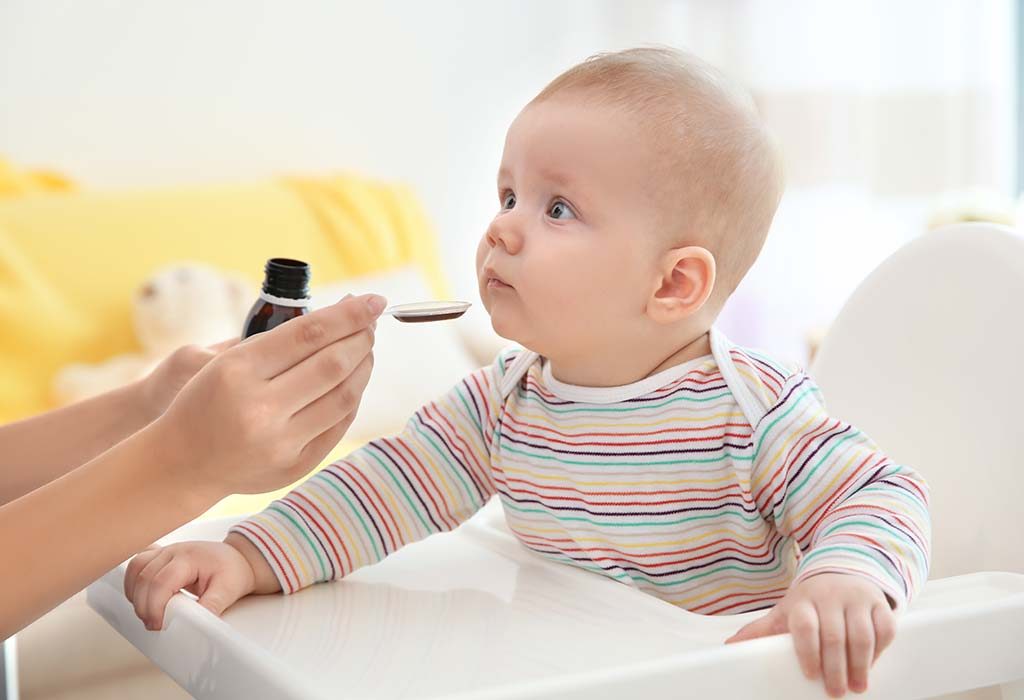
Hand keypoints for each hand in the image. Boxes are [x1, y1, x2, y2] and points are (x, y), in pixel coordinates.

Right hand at [124, 536, 270, 629]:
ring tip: (148, 613)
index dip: (155, 607)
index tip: (159, 625)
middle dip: (144, 605)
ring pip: (136, 569)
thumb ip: (211, 606)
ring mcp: (165, 551)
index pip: (161, 582)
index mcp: (189, 558)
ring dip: (135, 593)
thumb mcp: (227, 590)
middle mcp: (174, 551)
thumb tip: (196, 625)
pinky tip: (141, 597)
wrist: (238, 559)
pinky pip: (137, 565)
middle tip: (154, 624)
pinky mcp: (160, 555)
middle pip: (144, 577)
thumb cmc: (233, 571)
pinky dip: (134, 582)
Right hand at [145, 293, 384, 500]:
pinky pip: (339, 425)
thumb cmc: (205, 401)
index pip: (309, 333)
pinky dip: (353, 397)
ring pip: (344, 396)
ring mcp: (280, 442)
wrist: (182, 464)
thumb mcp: (221, 361)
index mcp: (237, 371)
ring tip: (366, 347)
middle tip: (371, 321)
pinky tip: (355, 379)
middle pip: (333, 364)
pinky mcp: (296, 466)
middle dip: (361, 337)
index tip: (373, 300)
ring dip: (363, 366)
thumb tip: (340, 314)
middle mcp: (260, 408)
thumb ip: (277, 342)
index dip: (348, 314)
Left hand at [724, 573, 896, 697]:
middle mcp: (830, 597)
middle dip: (836, 668)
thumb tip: (730, 647)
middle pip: (834, 636)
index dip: (808, 652)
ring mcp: (856, 598)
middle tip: (835, 692)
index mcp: (803, 601)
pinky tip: (871, 665)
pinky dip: (880, 649)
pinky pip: (885, 627)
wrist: (839, 572)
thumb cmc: (809, 601)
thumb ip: (761, 630)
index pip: (805, 626)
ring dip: (860, 664)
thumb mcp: (784, 612)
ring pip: (861, 634)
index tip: (811, 676)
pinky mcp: (878, 603)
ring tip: (857, 687)